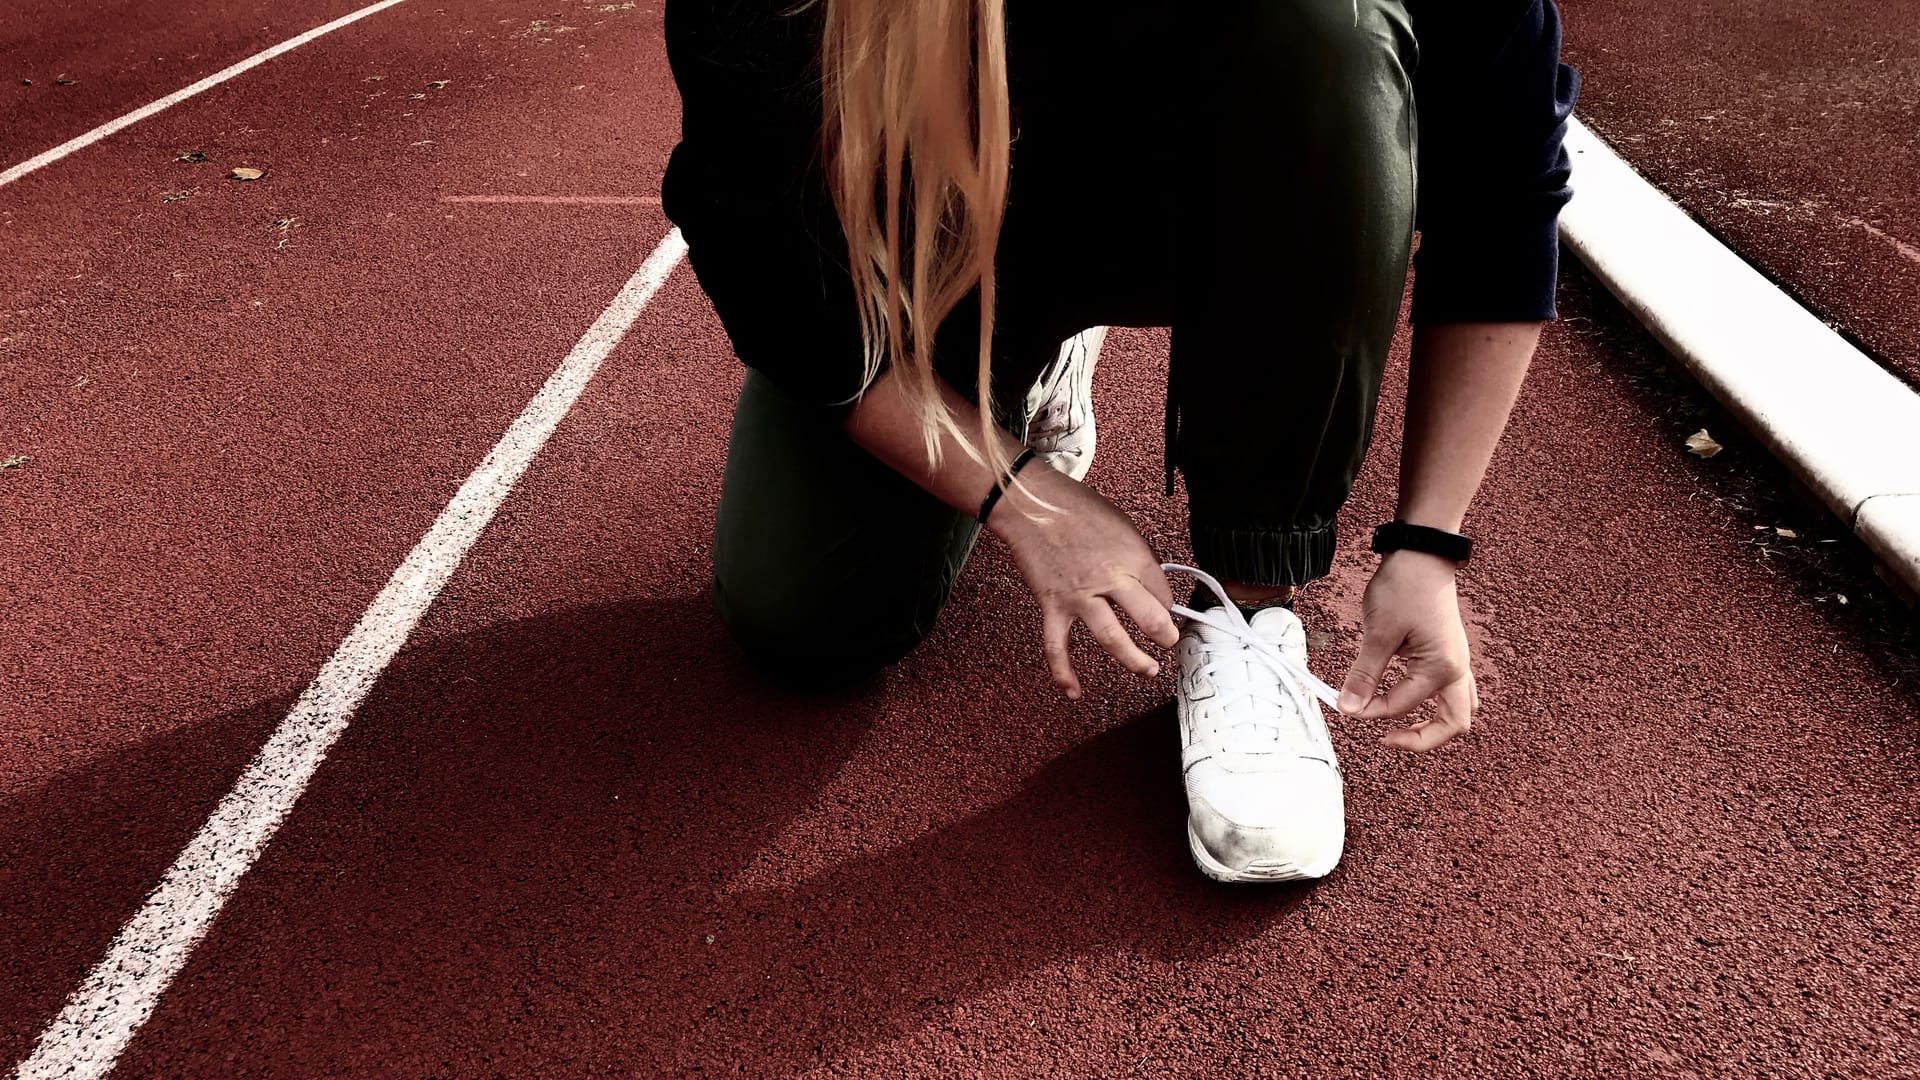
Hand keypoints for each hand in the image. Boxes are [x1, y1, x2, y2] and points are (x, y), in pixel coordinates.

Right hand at [988, 464, 1178, 698]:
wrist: (1031, 505)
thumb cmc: (1075, 507)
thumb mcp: (1122, 524)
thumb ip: (1137, 555)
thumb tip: (1150, 583)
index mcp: (1131, 556)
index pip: (1163, 592)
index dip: (1168, 604)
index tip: (1165, 609)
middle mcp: (1110, 579)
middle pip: (1150, 619)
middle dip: (1166, 636)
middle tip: (1169, 643)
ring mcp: (1080, 597)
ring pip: (1112, 639)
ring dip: (1134, 660)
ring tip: (1148, 670)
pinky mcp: (1053, 606)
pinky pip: (1057, 647)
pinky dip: (1064, 673)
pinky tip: (1074, 692)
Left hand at [1337, 550, 1478, 750]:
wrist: (1422, 554)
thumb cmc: (1404, 587)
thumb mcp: (1378, 633)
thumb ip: (1364, 675)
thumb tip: (1348, 708)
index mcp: (1441, 668)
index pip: (1400, 706)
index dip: (1368, 711)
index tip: (1343, 704)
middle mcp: (1457, 670)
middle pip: (1454, 724)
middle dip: (1422, 739)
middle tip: (1387, 740)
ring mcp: (1458, 662)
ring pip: (1457, 709)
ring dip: (1433, 724)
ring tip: (1399, 727)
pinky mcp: (1449, 653)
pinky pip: (1452, 691)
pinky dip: (1433, 703)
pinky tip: (1407, 698)